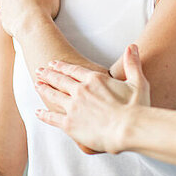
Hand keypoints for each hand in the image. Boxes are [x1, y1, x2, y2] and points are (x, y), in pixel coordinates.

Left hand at [35, 44, 149, 153]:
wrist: (129, 129)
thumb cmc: (136, 108)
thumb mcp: (138, 82)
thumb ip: (132, 64)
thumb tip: (133, 46)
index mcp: (95, 80)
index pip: (74, 70)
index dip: (62, 66)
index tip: (54, 63)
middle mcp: (80, 91)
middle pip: (60, 80)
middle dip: (49, 74)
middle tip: (39, 70)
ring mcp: (73, 107)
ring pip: (53, 95)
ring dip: (44, 89)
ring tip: (37, 84)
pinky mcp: (70, 124)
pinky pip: (52, 117)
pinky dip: (44, 114)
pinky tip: (38, 112)